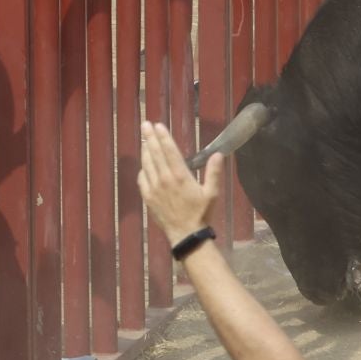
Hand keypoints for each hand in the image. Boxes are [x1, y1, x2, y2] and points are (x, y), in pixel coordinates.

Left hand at [137, 121, 221, 242]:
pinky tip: (144, 164)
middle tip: (145, 124)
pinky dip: (142, 169)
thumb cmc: (201, 213)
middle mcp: (164, 179)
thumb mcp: (212, 193)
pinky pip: (142, 178)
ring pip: (147, 164)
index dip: (163, 137)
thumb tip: (218, 154)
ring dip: (145, 149)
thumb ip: (214, 173)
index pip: (169, 151)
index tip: (157, 125)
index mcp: (180, 176)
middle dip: (150, 137)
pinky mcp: (148, 197)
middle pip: (155, 153)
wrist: (185, 235)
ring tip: (144, 138)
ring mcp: (154, 188)